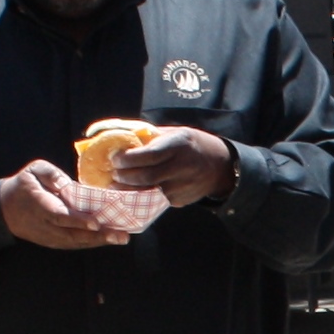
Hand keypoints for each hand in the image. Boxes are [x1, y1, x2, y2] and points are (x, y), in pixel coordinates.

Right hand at [0, 159, 123, 250]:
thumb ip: (50, 173)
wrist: (5, 209)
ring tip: (121, 238)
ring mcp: (49, 237)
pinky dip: (92, 243)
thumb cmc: (24, 185)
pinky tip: (109, 240)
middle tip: (120, 235)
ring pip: (75, 242)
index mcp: (39, 205)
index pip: (60, 215)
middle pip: (72, 234)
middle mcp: (45, 225)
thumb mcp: (33, 170)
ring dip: (99, 242)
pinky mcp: (53, 242)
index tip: (96, 223)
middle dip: (97, 236)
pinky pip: (74, 244)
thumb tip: (68, 184)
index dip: (78, 221)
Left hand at [113, 124, 237, 205]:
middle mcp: (182, 167)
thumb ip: (151, 137)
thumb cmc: (191, 145)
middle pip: (147, 177)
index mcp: (179, 146)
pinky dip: (141, 197)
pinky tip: (131, 193)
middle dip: (125, 177)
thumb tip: (121, 136)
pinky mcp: (179, 200)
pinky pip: (155, 200)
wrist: (219, 166)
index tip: (115, 158)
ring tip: (115, 186)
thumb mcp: (175, 133)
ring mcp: (181, 187)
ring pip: (148, 193)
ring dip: (128, 191)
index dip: (129, 159)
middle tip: (113, 174)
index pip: (150, 155)